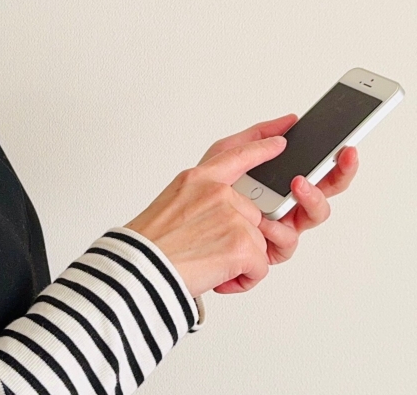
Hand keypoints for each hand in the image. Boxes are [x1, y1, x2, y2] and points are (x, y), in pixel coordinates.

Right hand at [123, 135, 286, 296]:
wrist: (135, 271)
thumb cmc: (148, 246)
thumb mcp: (172, 205)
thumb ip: (204, 201)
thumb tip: (227, 217)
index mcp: (198, 179)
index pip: (237, 154)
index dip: (262, 145)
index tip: (281, 138)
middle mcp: (217, 192)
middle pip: (253, 215)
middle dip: (239, 239)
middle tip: (208, 251)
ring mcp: (232, 216)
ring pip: (258, 243)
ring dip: (241, 262)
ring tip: (208, 266)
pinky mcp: (242, 243)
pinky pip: (260, 266)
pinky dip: (246, 279)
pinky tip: (220, 279)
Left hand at [197, 114, 359, 273]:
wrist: (177, 232)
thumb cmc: (202, 195)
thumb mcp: (225, 154)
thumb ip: (257, 137)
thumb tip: (290, 121)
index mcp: (285, 183)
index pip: (320, 171)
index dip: (339, 160)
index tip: (347, 147)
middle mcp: (289, 206)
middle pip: (327, 192)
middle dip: (340, 174)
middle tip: (340, 158)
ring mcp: (282, 229)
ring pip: (314, 216)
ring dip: (310, 198)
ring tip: (296, 185)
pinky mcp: (269, 252)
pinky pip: (287, 241)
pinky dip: (277, 230)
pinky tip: (264, 221)